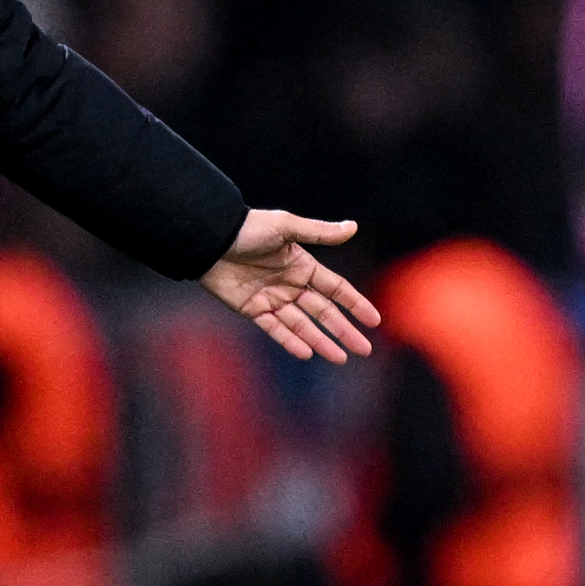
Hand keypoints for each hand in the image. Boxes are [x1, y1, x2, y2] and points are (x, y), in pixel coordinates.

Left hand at [202, 209, 379, 362]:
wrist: (210, 239)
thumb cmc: (248, 228)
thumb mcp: (286, 227)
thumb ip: (319, 232)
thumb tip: (353, 227)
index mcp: (303, 265)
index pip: (336, 289)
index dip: (355, 304)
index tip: (374, 321)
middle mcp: (291, 284)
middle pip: (324, 312)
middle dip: (344, 331)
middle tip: (364, 349)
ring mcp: (272, 299)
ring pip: (302, 325)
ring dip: (322, 341)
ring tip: (341, 358)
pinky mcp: (252, 309)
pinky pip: (275, 329)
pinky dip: (290, 341)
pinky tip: (307, 353)